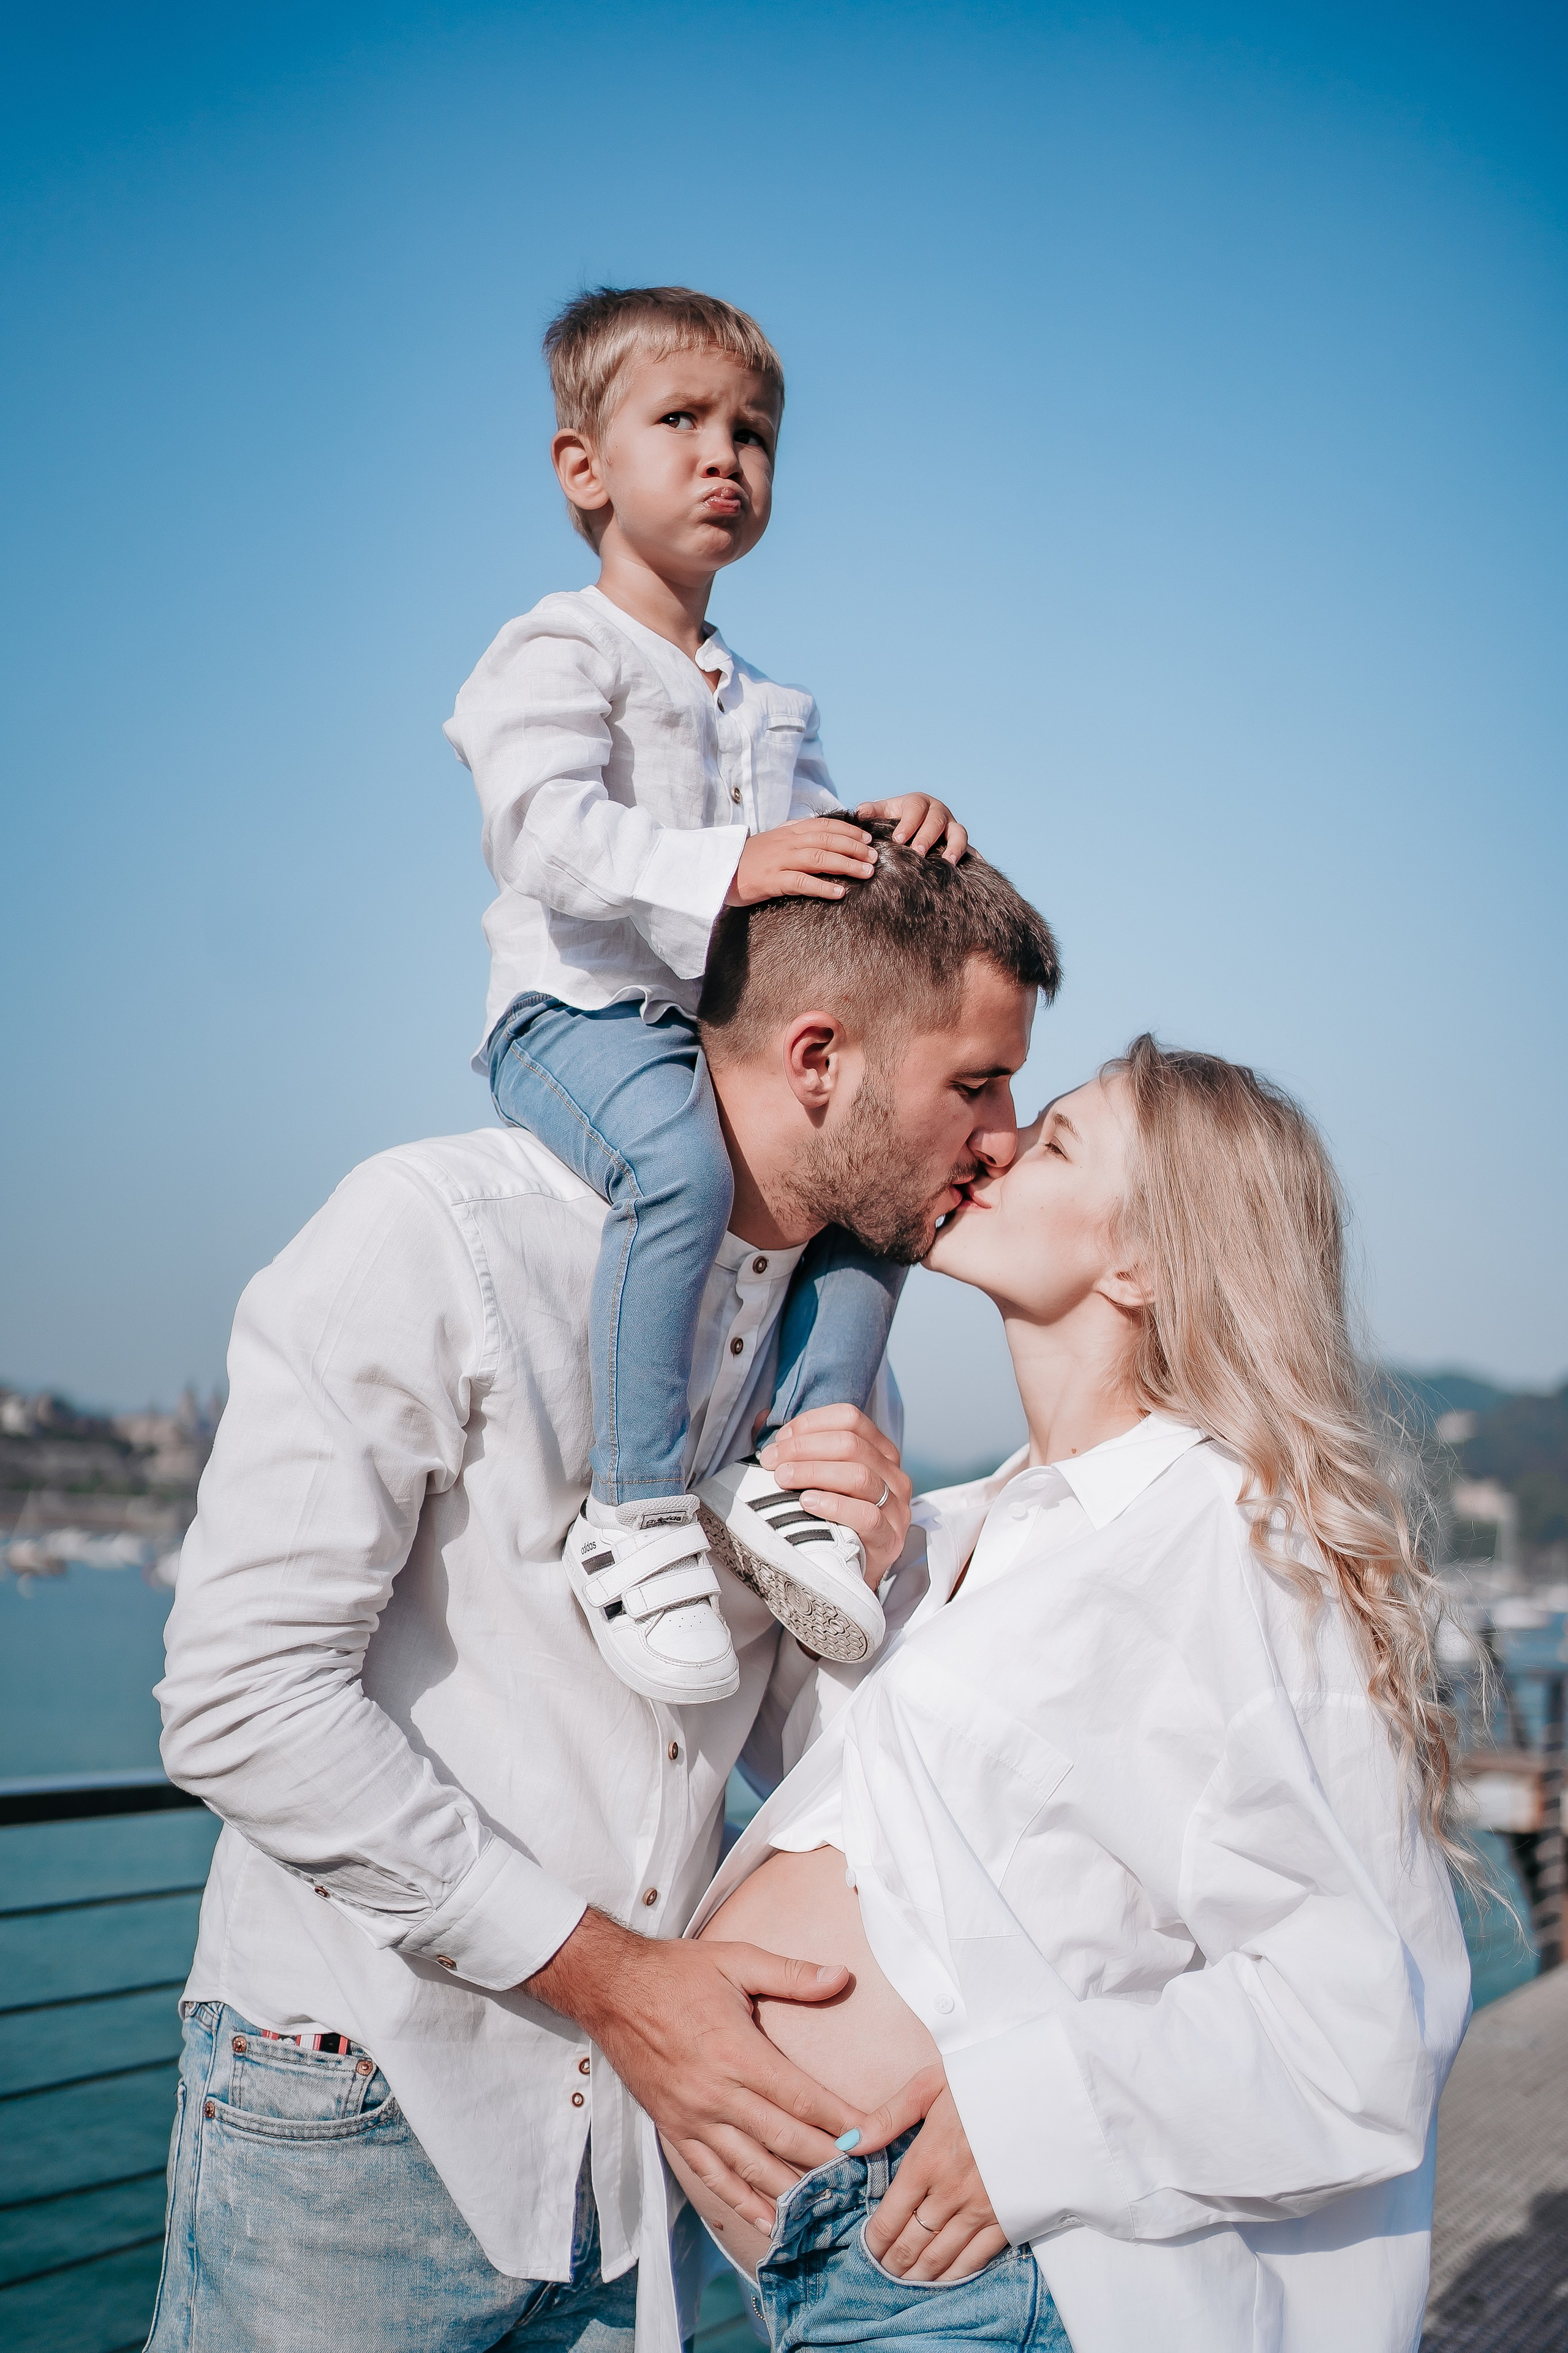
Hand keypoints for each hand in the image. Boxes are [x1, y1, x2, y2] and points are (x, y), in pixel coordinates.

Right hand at [523, 1910, 868, 2231]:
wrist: (610, 1989)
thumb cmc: (677, 1971)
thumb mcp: (735, 1960)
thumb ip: (790, 1973)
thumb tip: (841, 1976)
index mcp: (736, 2052)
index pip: (801, 2097)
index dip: (841, 2121)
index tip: (873, 2137)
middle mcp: (716, 2093)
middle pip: (784, 2139)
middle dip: (828, 2161)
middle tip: (864, 2179)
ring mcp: (693, 2117)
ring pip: (751, 2166)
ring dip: (792, 2188)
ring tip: (828, 2206)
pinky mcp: (674, 2129)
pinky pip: (712, 2175)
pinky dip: (742, 2201)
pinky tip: (768, 2219)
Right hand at [725, 818, 877, 906]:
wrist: (718, 870)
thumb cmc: (749, 860)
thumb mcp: (774, 842)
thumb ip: (796, 837)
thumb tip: (823, 838)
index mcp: (788, 832)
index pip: (825, 826)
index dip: (849, 831)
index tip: (867, 839)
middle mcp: (787, 843)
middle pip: (828, 840)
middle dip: (855, 848)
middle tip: (874, 858)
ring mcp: (779, 861)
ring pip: (820, 858)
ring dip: (846, 864)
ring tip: (866, 873)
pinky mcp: (771, 881)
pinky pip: (801, 882)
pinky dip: (823, 886)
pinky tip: (840, 892)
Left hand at [758, 1404, 911, 1588]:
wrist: (849, 1575)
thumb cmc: (829, 1519)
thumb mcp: (817, 1478)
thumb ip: (795, 1448)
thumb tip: (762, 1420)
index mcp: (879, 1452)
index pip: (850, 1418)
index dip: (811, 1424)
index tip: (780, 1439)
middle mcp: (893, 1475)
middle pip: (851, 1444)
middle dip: (803, 1448)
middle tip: (771, 1461)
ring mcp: (896, 1508)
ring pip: (859, 1475)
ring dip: (813, 1472)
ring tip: (782, 1478)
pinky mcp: (890, 1540)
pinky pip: (866, 1516)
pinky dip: (833, 1505)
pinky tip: (807, 1502)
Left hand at [855, 796, 967, 863]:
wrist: (912, 830)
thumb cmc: (895, 821)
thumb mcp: (884, 813)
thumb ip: (872, 812)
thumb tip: (860, 812)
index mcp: (918, 802)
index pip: (915, 807)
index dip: (908, 823)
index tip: (898, 839)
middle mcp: (938, 812)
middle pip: (937, 820)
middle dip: (927, 836)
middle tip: (917, 853)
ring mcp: (952, 827)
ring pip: (958, 833)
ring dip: (954, 847)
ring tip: (947, 863)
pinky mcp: (961, 843)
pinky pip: (971, 850)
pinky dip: (974, 858)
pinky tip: (972, 868)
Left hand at [862, 2066, 1007, 2281]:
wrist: (1046, 2091)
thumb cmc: (985, 2082)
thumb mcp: (931, 2084)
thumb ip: (888, 2117)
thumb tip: (847, 2143)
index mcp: (927, 2160)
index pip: (890, 2215)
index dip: (874, 2240)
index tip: (866, 2251)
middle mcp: (950, 2192)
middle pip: (912, 2242)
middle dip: (892, 2263)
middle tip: (881, 2273)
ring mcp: (981, 2209)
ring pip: (940, 2256)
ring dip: (918, 2274)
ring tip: (905, 2282)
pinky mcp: (1010, 2218)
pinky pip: (977, 2258)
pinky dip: (955, 2275)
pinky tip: (943, 2281)